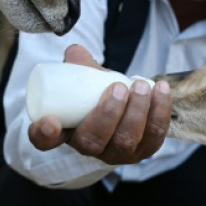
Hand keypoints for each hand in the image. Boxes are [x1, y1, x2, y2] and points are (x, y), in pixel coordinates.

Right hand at [28, 44, 171, 164]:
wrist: (121, 103)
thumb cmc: (93, 92)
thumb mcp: (80, 78)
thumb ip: (77, 64)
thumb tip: (77, 53)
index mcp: (63, 132)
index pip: (45, 141)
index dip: (44, 136)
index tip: (50, 122)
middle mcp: (88, 149)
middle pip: (94, 141)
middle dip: (108, 114)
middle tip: (118, 87)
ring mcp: (117, 153)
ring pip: (126, 141)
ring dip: (137, 112)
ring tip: (141, 86)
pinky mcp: (144, 149)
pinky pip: (154, 136)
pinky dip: (159, 112)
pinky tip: (161, 90)